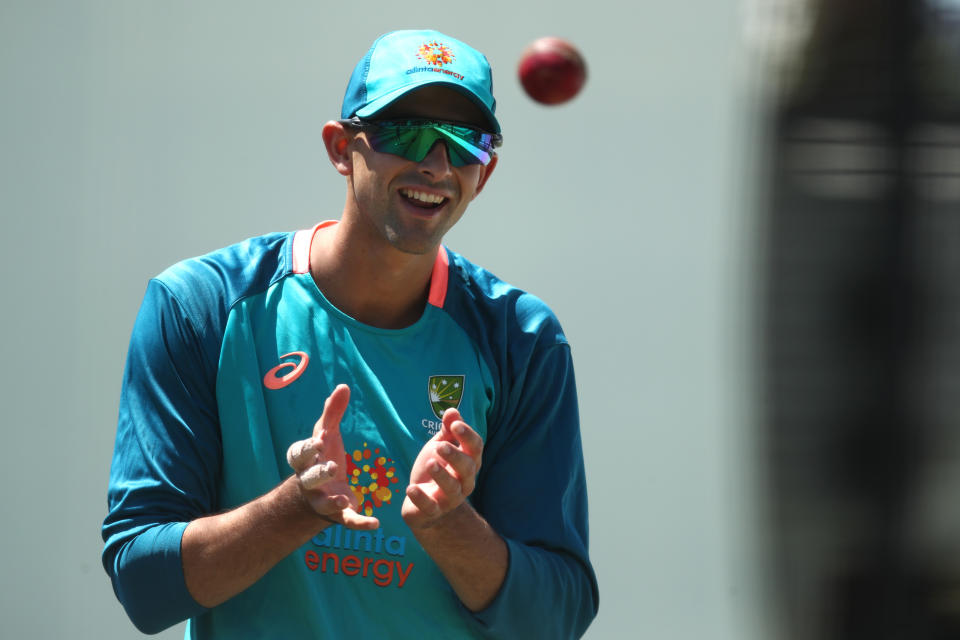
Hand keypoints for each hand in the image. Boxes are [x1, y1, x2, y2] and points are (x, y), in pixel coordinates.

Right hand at [286, 384, 378, 529]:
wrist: (319, 494)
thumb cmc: (322, 458)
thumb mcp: (327, 435)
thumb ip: (333, 412)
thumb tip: (342, 386)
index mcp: (306, 462)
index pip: (298, 456)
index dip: (306, 450)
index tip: (318, 441)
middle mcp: (310, 483)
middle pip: (309, 479)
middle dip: (318, 474)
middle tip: (331, 467)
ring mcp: (323, 500)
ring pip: (324, 503)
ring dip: (333, 502)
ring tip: (344, 500)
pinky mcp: (339, 515)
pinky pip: (348, 522)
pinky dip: (361, 524)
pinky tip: (375, 524)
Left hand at [401, 408, 482, 528]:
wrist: (423, 504)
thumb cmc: (436, 469)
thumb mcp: (440, 446)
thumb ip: (447, 430)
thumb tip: (452, 410)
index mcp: (468, 462)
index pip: (475, 448)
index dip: (467, 435)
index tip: (455, 424)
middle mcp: (464, 481)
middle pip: (467, 468)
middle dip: (456, 456)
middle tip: (441, 446)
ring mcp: (450, 499)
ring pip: (452, 488)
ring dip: (441, 475)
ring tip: (430, 463)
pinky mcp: (433, 511)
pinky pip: (430, 507)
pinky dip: (421, 498)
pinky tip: (411, 488)